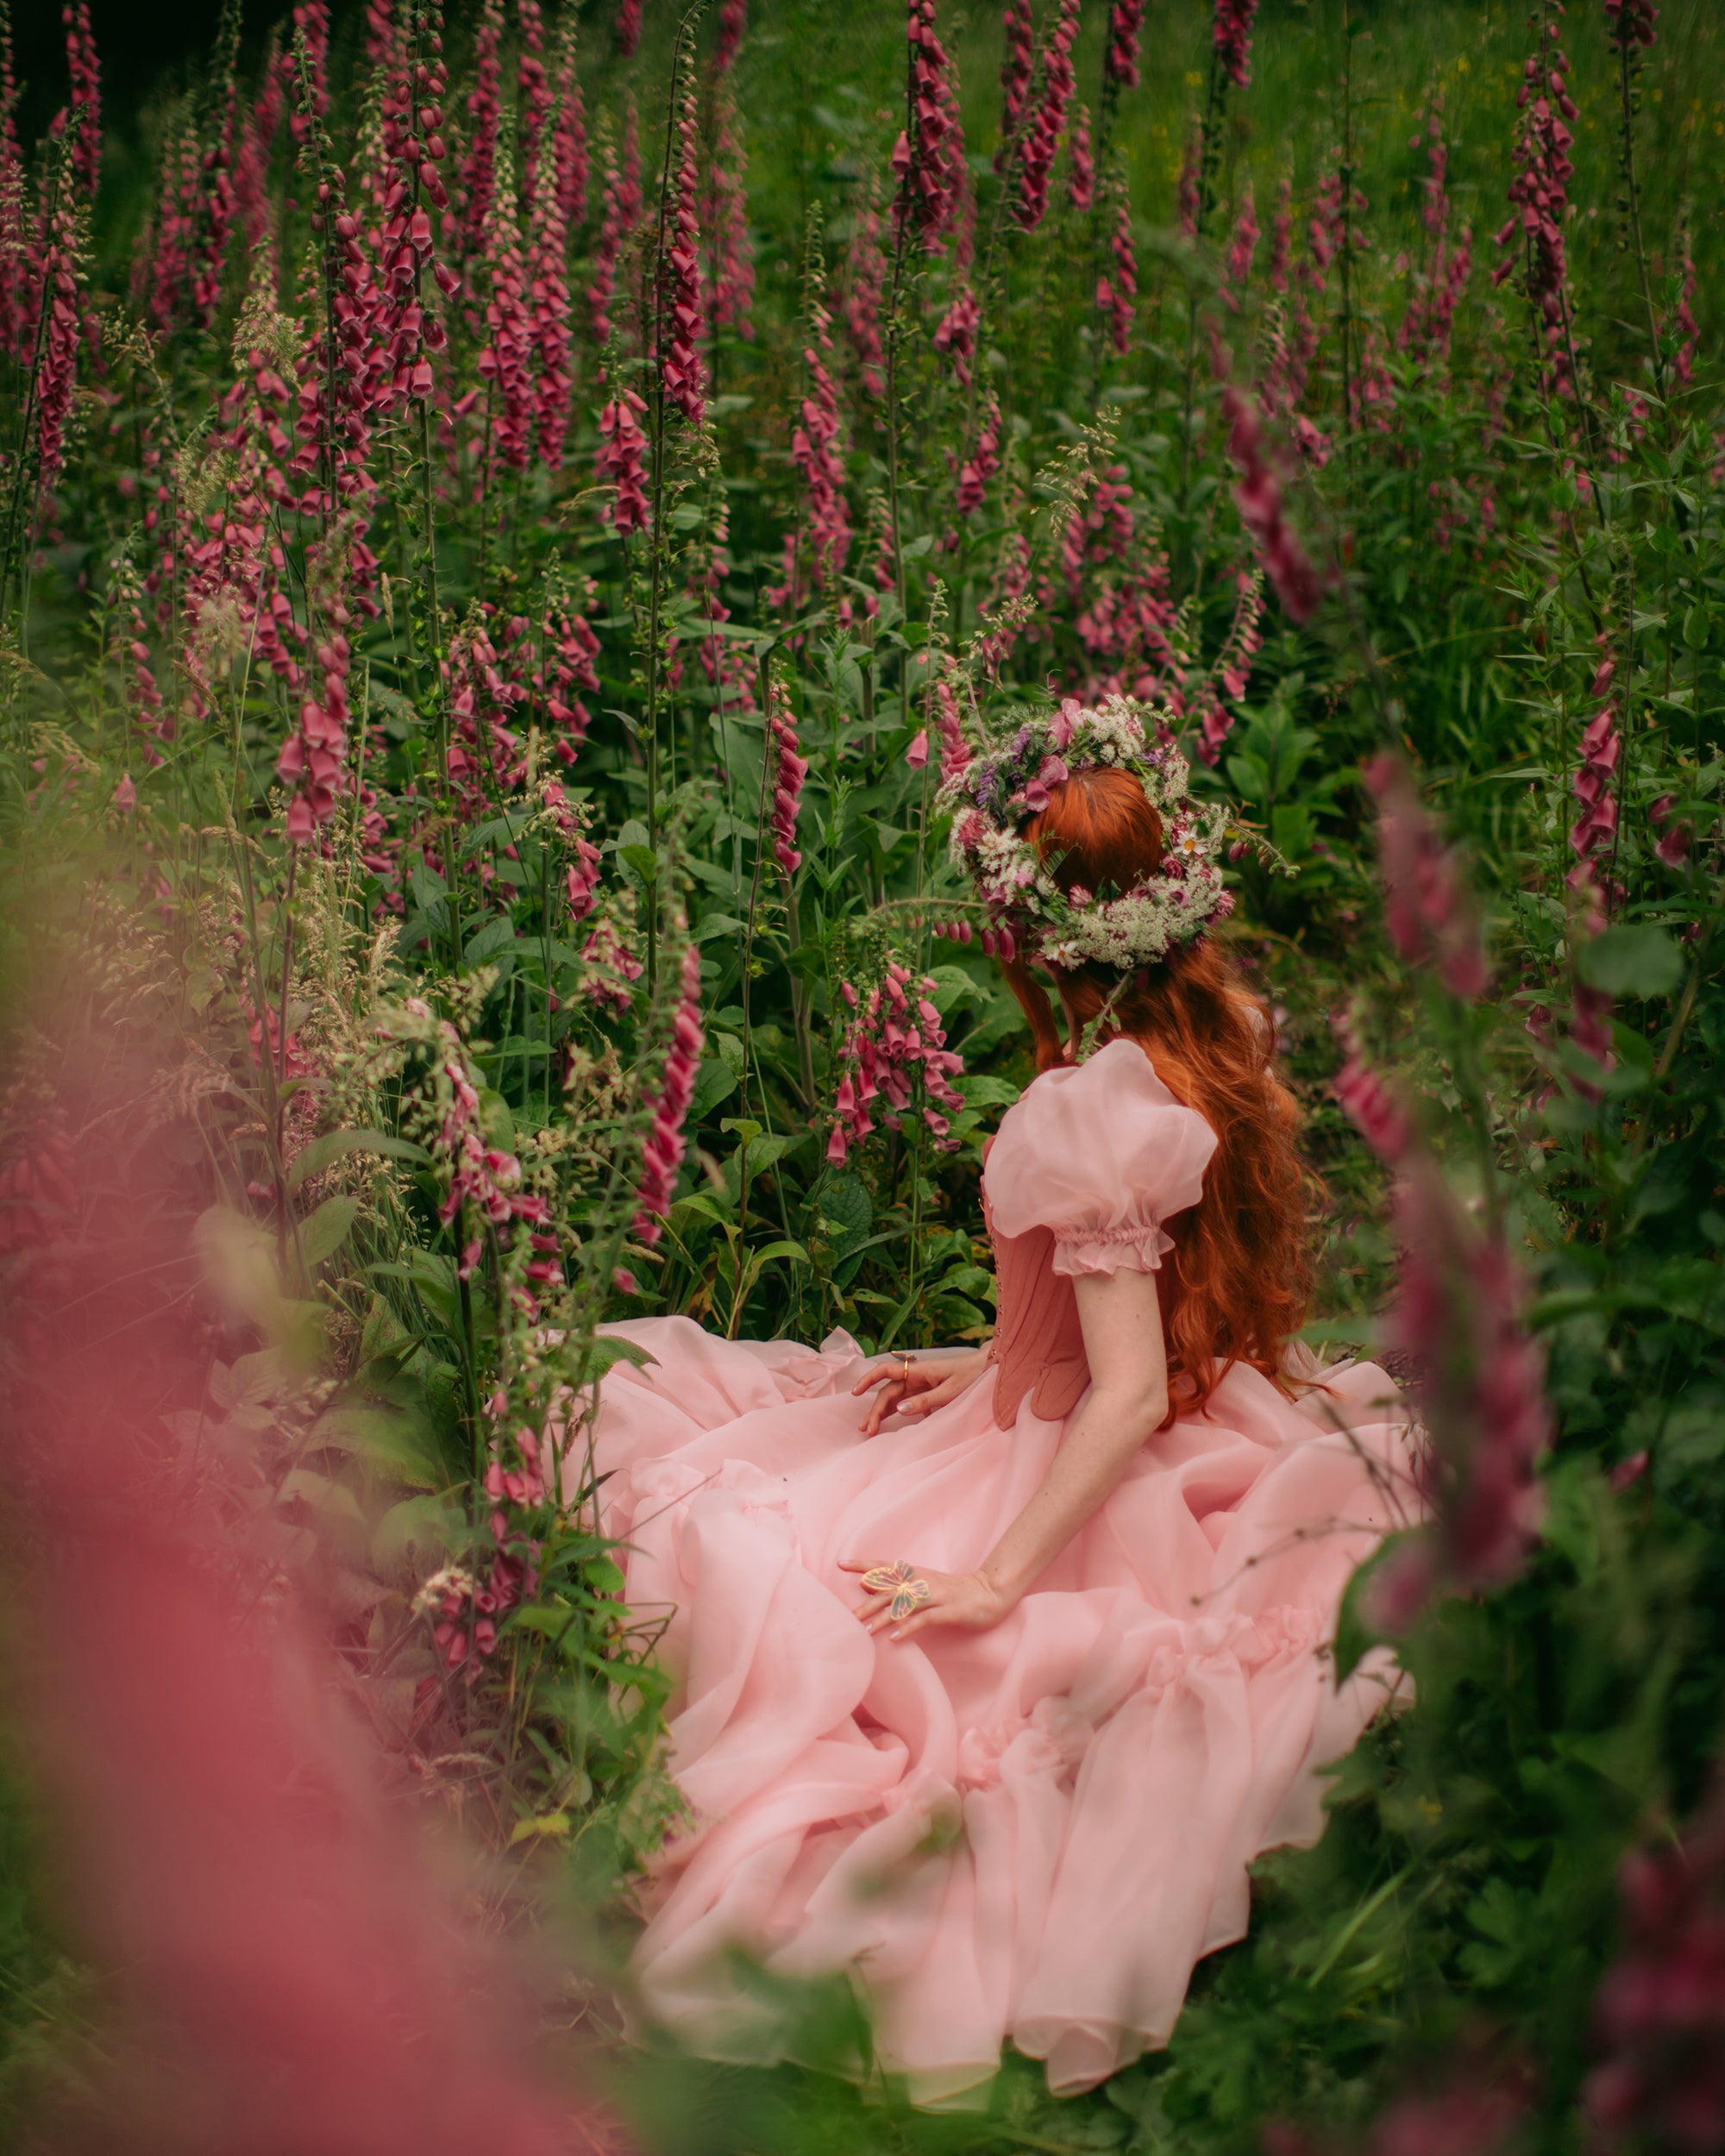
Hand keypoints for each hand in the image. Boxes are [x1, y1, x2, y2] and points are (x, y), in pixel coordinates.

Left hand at [840, 1557, 1010, 1642]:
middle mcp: (922, 1582)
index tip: (841, 1564)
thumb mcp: (922, 1584)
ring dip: (883, 1617)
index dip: (863, 1565)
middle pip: (890, 1590)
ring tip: (864, 1630)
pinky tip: (894, 1638)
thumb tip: (864, 1584)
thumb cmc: (952, 1591)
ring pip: (905, 1605)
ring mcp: (936, 1596)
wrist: (989, 1593)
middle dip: (868, 1603)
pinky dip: (908, 1628)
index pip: (885, 1567)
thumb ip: (895, 1585)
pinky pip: (925, 1619)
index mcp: (915, 1574)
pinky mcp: (948, 1611)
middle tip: (847, 1615)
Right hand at [852, 1347, 988, 1435]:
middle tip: (867, 1430)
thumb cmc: (972, 1375)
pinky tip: (890, 1427)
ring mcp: (920, 1385)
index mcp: (918, 1371)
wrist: (990, 1367)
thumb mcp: (951, 1391)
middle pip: (888, 1392)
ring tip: (868, 1429)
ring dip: (881, 1412)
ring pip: (894, 1399)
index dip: (868, 1380)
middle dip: (875, 1410)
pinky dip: (896, 1413)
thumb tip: (899, 1409)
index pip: (886, 1371)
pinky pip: (906, 1403)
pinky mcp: (926, 1393)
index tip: (855, 1393)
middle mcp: (915, 1376)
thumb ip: (926, 1401)